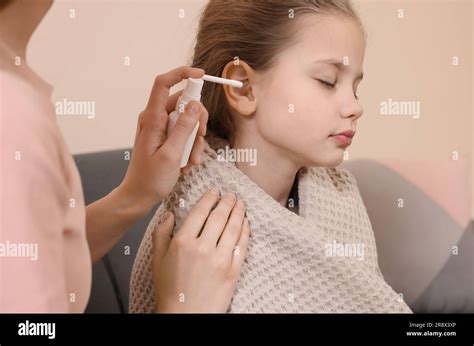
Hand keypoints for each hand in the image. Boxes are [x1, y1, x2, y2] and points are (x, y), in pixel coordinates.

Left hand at [118, 66, 208, 215]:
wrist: (139, 195)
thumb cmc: (151, 179)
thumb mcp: (171, 154)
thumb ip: (184, 128)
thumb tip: (195, 105)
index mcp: (152, 118)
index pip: (163, 83)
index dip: (182, 74)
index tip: (202, 75)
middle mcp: (155, 118)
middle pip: (184, 103)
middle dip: (198, 121)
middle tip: (200, 140)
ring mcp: (160, 127)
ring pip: (187, 119)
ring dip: (195, 139)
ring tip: (191, 160)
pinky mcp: (166, 137)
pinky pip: (184, 132)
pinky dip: (190, 146)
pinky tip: (187, 162)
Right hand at [152, 188, 250, 312]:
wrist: (187, 316)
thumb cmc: (171, 290)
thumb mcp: (157, 260)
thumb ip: (161, 233)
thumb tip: (169, 214)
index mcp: (183, 242)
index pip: (200, 211)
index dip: (209, 198)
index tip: (215, 191)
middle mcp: (203, 247)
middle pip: (219, 216)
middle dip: (227, 202)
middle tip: (231, 195)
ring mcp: (220, 259)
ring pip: (233, 227)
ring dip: (239, 212)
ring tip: (240, 204)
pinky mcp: (233, 270)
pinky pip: (242, 245)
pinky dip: (245, 231)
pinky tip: (245, 223)